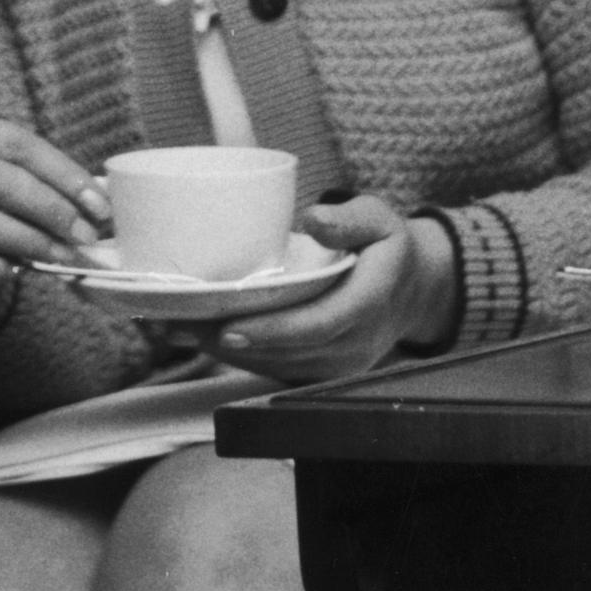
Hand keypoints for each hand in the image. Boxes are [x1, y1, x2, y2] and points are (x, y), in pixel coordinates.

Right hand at [0, 103, 108, 308]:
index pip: (21, 146)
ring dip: (33, 245)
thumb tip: (89, 200)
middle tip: (87, 237)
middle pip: (8, 185)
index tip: (99, 205)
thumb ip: (21, 170)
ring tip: (62, 257)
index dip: (66, 177)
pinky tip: (13, 270)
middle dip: (56, 214)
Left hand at [177, 194, 459, 383]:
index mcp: (370, 303)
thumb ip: (351, 218)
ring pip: (276, 366)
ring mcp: (340, 364)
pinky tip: (203, 339)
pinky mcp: (323, 371)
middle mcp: (355, 344)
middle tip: (179, 326)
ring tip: (178, 331)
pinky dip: (240, 357)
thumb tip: (315, 220)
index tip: (226, 328)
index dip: (270, 330)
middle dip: (229, 342)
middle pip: (286, 351)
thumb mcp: (380, 220)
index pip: (317, 324)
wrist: (412, 290)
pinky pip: (277, 371)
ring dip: (225, 353)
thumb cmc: (387, 249)